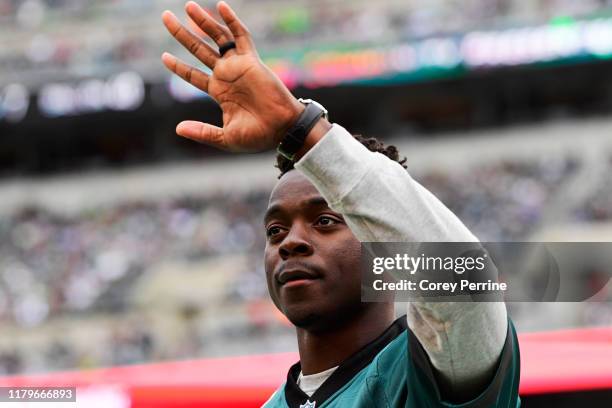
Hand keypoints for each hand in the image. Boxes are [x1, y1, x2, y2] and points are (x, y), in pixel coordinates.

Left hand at [161, 1, 303, 151]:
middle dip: (182, 34)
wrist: (281, 129)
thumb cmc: (257, 136)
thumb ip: (202, 132)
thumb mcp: (225, 138)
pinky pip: (241, 36)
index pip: (193, 75)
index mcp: (219, 92)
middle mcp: (227, 75)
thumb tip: (178, 129)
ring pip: (217, 38)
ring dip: (202, 22)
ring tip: (188, 6)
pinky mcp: (251, 61)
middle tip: (165, 17)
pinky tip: (220, 6)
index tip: (164, 57)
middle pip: (199, 50)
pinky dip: (232, 21)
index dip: (178, 66)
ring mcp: (239, 66)